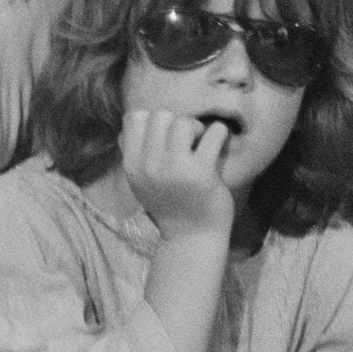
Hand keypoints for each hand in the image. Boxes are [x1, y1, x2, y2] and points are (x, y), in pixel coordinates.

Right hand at [120, 109, 234, 240]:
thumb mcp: (140, 181)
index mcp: (132, 164)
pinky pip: (214, 133)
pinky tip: (218, 147)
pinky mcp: (201, 173)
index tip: (165, 137)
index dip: (152, 120)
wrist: (191, 236)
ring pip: (183, 122)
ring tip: (201, 144)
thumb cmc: (169, 204)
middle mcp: (149, 165)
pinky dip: (220, 134)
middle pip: (160, 115)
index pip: (134, 118)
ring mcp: (174, 169)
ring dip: (197, 128)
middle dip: (177, 122)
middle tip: (187, 141)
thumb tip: (138, 118)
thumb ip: (137, 153)